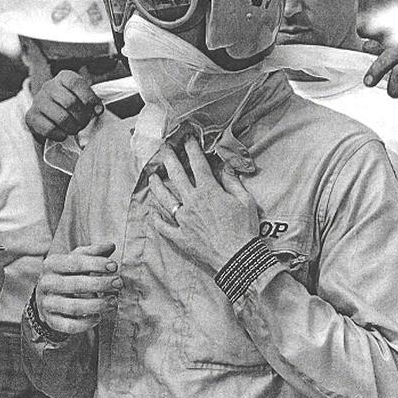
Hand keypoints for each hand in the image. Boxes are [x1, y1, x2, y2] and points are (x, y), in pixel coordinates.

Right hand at [25, 70, 103, 141]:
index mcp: (63, 78)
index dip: (89, 98)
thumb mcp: (81, 99)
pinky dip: (60, 135)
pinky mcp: (31, 116)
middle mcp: (48, 86)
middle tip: (84, 123)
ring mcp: (38, 101)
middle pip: (70, 103)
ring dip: (72, 127)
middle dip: (82, 117)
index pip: (76, 83)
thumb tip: (98, 110)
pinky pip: (49, 129)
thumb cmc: (70, 108)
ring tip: (74, 129)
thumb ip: (91, 101)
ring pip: (61, 118)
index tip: (98, 111)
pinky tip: (63, 134)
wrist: (48, 118)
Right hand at [35, 242, 121, 333]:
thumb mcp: (76, 260)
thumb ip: (93, 252)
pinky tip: (98, 317)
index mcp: (51, 264)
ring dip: (98, 305)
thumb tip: (110, 245)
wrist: (47, 297)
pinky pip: (70, 326)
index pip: (75, 262)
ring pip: (74, 307)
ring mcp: (47, 304)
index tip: (114, 266)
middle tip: (119, 284)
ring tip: (113, 301)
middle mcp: (46, 283)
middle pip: (76, 285)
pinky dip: (86, 323)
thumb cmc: (67, 275)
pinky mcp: (52, 321)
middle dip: (101, 284)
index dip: (96, 264)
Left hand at [148, 137, 258, 271]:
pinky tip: (152, 213)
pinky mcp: (181, 237)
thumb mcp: (245, 201)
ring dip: (157, 186)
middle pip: (176, 176)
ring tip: (151, 177)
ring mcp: (183, 220)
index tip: (186, 139)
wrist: (239, 258)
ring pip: (164, 199)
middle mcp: (192, 203)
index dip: (191, 149)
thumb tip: (225, 166)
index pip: (197, 164)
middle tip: (163, 149)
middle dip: (169, 159)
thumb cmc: (245, 229)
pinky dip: (157, 219)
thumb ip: (232, 182)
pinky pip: (164, 227)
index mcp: (208, 192)